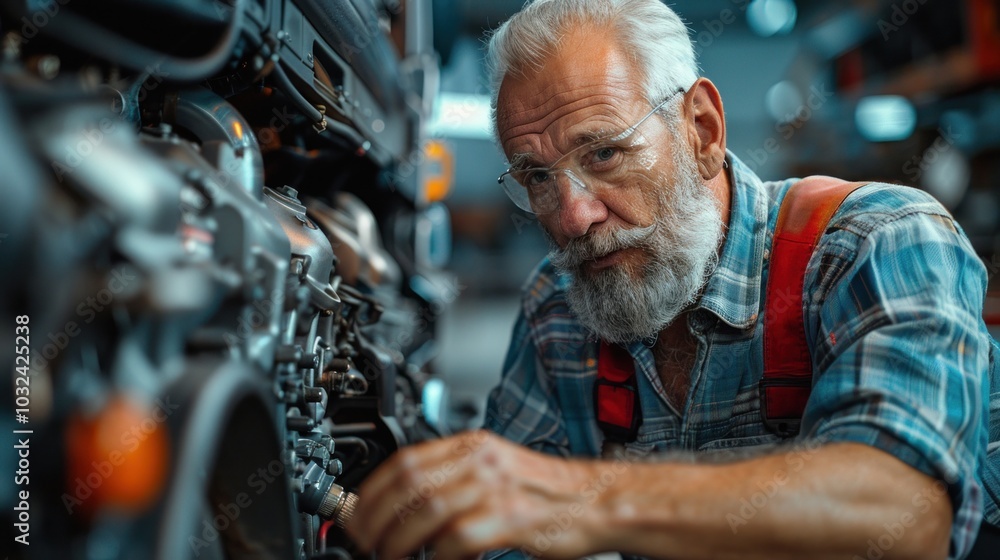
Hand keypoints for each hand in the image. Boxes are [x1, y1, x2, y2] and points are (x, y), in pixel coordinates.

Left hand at [346, 430, 605, 559]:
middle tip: (364, 543)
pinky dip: (438, 556)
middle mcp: (481, 460)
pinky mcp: (513, 517)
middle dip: (376, 517)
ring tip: (391, 558)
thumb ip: (452, 481)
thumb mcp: (493, 472)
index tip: (355, 515)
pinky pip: (459, 537)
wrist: (597, 501)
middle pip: (409, 482)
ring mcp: (498, 486)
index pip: (406, 459)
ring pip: (427, 510)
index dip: (371, 490)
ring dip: (399, 541)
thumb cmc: (546, 493)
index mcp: (472, 445)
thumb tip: (403, 506)